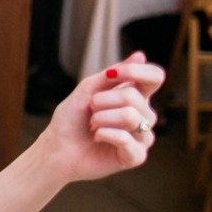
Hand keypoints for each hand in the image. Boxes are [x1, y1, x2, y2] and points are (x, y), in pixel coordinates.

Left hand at [37, 52, 163, 181]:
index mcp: (135, 96)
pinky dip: (104, 134)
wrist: (57, 148)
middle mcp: (143, 115)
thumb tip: (141, 55)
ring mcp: (142, 136)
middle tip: (90, 111)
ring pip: (130, 117)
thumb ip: (112, 74)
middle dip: (102, 101)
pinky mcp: (136, 156)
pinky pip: (126, 139)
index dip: (135, 71)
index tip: (111, 75)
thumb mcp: (88, 90)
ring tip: (93, 125)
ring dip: (101, 118)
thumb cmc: (72, 119)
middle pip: (134, 97)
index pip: (154, 77)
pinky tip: (97, 137)